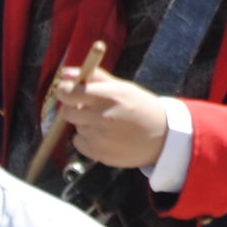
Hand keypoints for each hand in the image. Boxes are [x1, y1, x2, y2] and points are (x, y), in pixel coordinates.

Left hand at [42, 48, 174, 172]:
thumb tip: (66, 72)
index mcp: (110, 96)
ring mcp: (100, 138)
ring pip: (77, 127)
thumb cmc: (141, 107)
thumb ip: (95, 77)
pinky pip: (79, 143)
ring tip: (105, 123)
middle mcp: (103, 117)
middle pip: (68, 112)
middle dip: (74, 108)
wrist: (162, 138)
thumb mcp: (123, 87)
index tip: (66, 89)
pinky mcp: (98, 154)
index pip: (71, 92)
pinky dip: (87, 139)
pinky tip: (104, 136)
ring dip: (85, 123)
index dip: (64, 90)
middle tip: (88, 107)